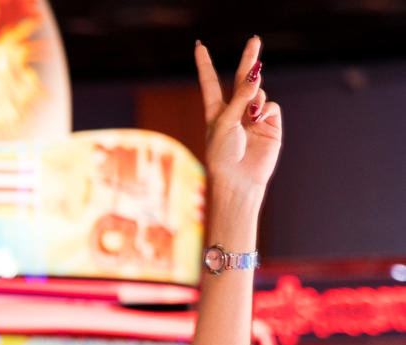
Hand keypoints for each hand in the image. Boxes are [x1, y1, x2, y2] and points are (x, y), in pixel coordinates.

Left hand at [196, 38, 280, 196]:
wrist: (239, 178)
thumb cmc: (223, 154)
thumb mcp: (225, 122)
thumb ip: (240, 97)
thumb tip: (256, 74)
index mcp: (215, 111)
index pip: (211, 82)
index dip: (205, 65)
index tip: (199, 47)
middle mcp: (235, 111)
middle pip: (242, 79)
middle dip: (249, 60)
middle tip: (254, 40)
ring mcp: (253, 117)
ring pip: (259, 92)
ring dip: (254, 97)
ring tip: (249, 115)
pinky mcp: (270, 124)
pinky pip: (270, 106)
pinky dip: (265, 109)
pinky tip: (258, 119)